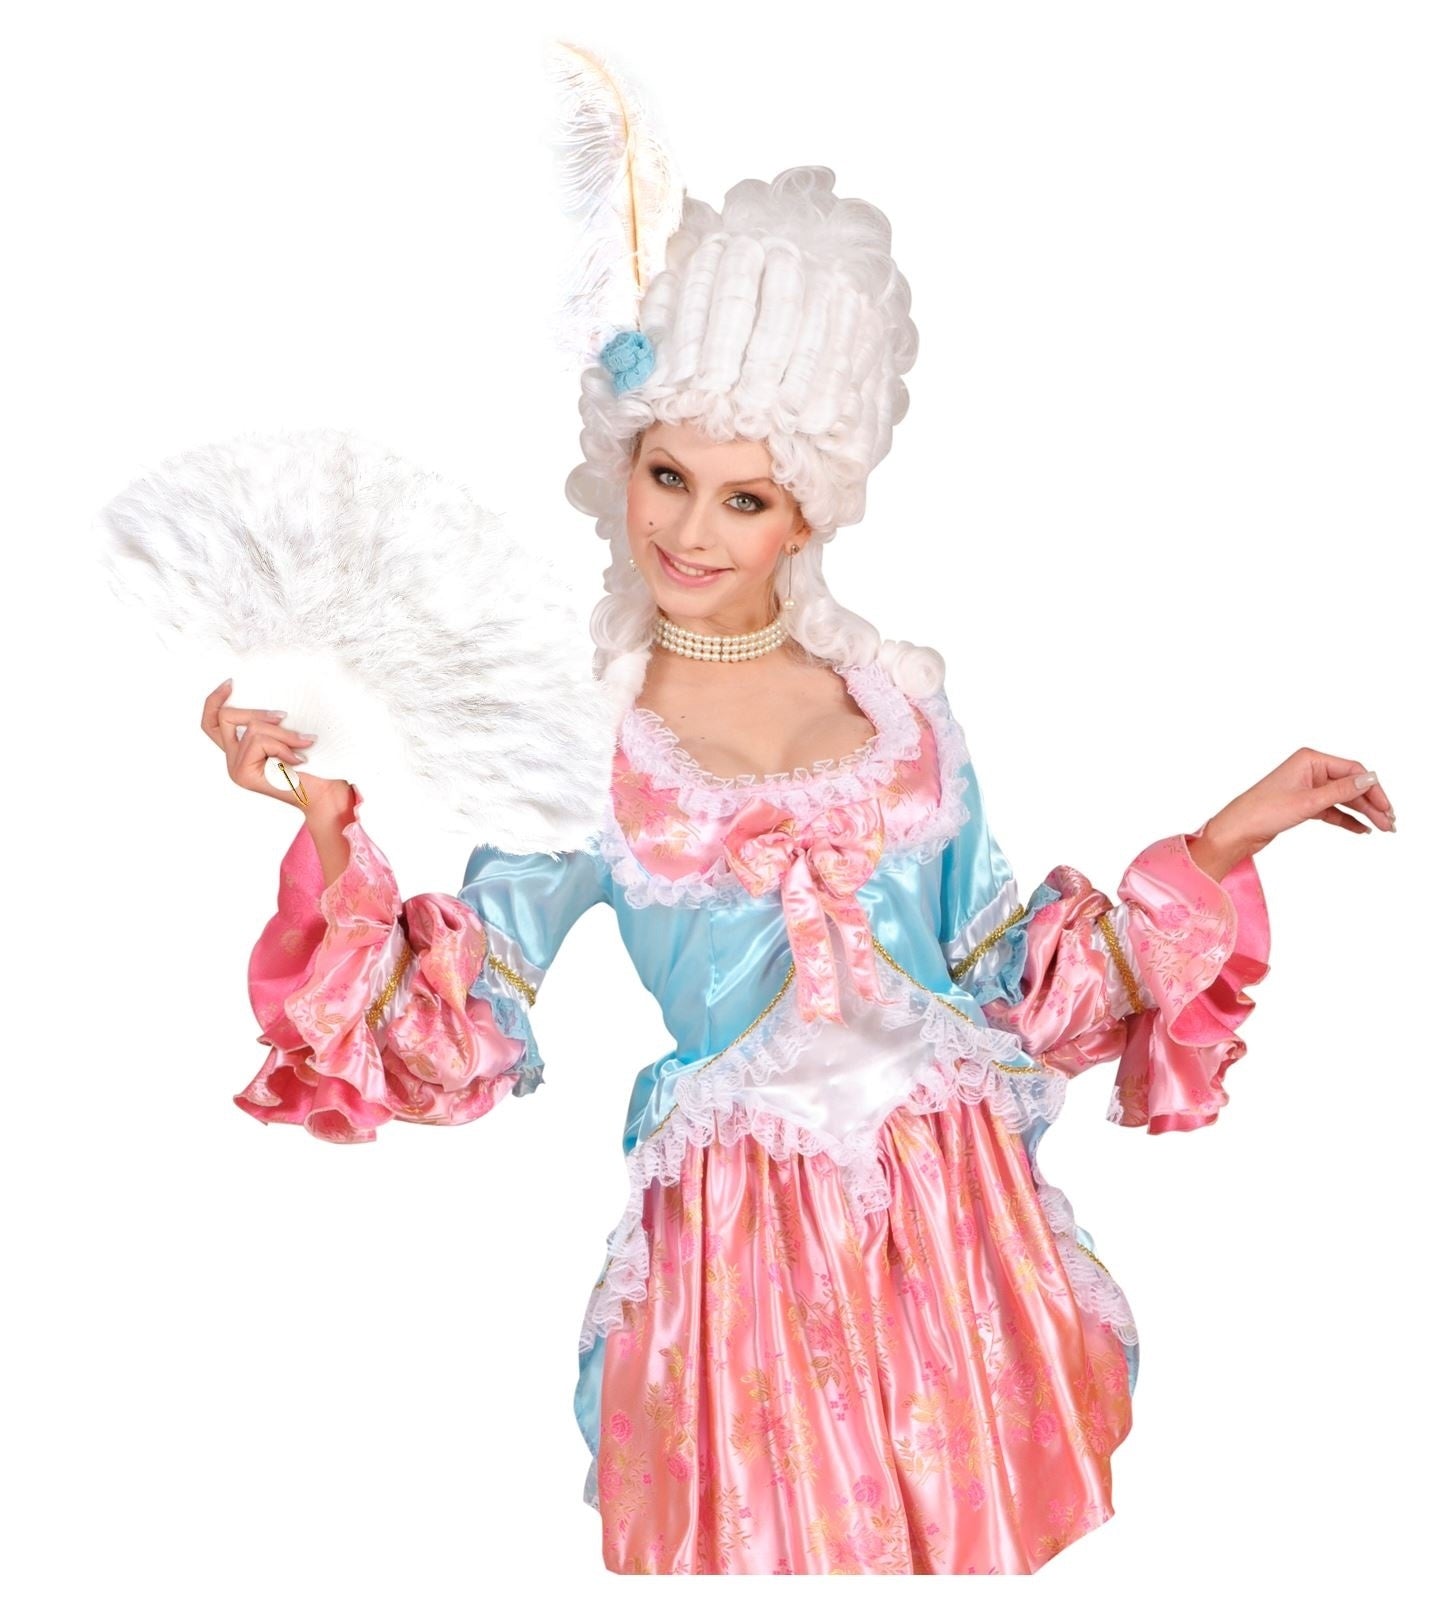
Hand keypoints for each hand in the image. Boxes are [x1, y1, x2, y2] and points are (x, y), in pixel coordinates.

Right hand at [200, 676, 350, 814]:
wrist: (325, 794)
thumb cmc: (314, 765)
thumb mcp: (289, 737)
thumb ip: (273, 724)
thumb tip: (271, 706)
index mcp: (239, 750)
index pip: (211, 723)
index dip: (215, 701)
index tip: (231, 682)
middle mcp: (232, 760)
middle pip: (227, 718)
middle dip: (258, 713)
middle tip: (284, 716)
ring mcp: (235, 769)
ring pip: (252, 730)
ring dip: (283, 734)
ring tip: (304, 745)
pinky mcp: (243, 774)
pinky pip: (260, 742)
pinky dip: (283, 746)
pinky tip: (299, 760)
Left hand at [1195, 747, 1395, 877]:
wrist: (1237, 831)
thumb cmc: (1263, 811)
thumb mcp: (1308, 802)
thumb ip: (1341, 791)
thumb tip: (1370, 780)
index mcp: (1310, 759)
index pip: (1352, 770)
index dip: (1373, 789)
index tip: (1387, 808)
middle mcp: (1310, 769)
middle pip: (1350, 784)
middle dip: (1372, 803)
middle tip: (1389, 823)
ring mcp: (1307, 786)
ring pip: (1343, 798)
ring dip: (1363, 812)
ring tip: (1381, 828)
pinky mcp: (1303, 803)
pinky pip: (1332, 810)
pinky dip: (1347, 819)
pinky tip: (1362, 830)